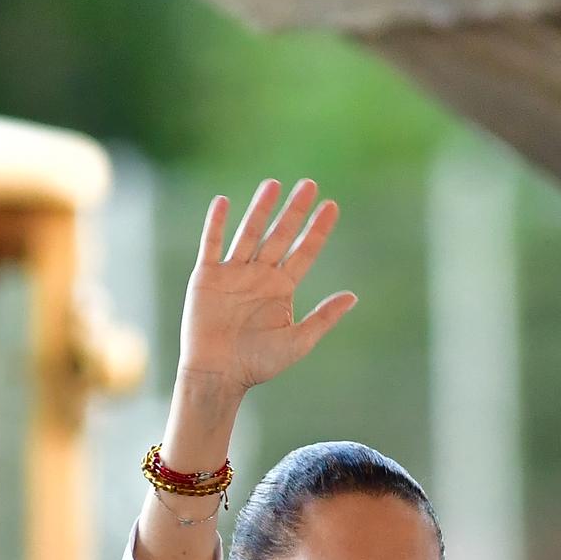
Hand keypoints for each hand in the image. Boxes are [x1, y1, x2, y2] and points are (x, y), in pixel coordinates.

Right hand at [174, 178, 354, 397]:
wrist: (218, 375)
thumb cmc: (258, 364)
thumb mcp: (298, 341)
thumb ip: (323, 318)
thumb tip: (353, 297)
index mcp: (282, 288)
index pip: (304, 252)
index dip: (318, 230)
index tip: (332, 206)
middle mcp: (259, 275)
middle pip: (280, 235)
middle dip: (294, 211)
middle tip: (309, 185)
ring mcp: (233, 273)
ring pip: (249, 233)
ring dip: (261, 209)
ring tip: (273, 184)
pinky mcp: (207, 277)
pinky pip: (211, 244)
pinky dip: (215, 223)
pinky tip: (223, 202)